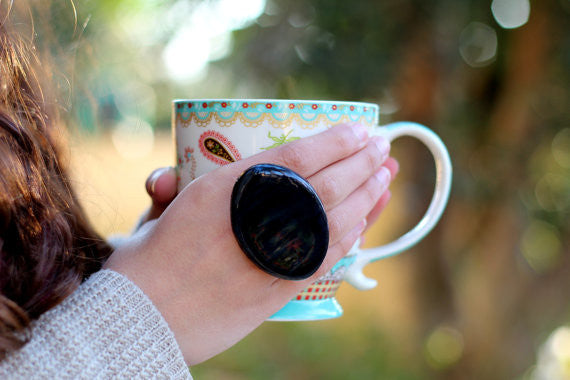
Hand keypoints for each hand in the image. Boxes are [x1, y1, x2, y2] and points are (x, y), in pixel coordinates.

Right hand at [105, 123, 395, 364]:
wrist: (143, 322)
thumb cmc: (144, 265)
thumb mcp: (154, 216)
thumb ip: (172, 191)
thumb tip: (167, 177)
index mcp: (227, 189)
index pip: (297, 155)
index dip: (335, 141)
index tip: (357, 131)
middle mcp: (257, 216)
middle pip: (327, 183)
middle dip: (361, 162)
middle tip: (382, 147)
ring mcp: (274, 253)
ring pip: (337, 217)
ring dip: (368, 194)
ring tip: (386, 175)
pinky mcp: (282, 287)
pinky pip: (330, 254)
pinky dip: (354, 233)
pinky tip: (367, 219)